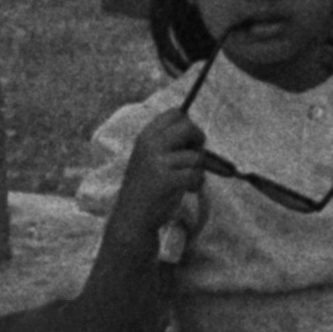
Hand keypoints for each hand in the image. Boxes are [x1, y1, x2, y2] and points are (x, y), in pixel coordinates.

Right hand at [103, 107, 211, 259]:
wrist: (131, 218)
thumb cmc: (147, 187)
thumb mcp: (151, 157)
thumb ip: (170, 143)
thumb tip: (201, 135)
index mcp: (146, 136)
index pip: (175, 113)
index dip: (188, 125)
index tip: (188, 141)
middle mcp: (150, 144)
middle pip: (189, 127)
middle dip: (199, 141)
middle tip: (194, 158)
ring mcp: (157, 162)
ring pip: (196, 156)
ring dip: (198, 171)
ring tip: (187, 181)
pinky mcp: (166, 180)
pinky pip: (196, 175)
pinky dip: (197, 184)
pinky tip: (187, 190)